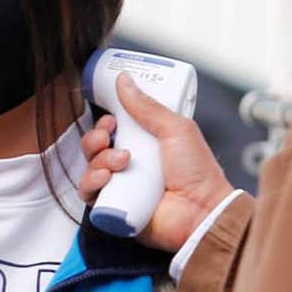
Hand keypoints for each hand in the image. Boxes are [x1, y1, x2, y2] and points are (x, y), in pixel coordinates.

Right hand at [78, 73, 235, 253]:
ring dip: (99, 159)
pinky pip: (88, 194)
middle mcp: (130, 165)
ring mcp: (121, 187)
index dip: (105, 123)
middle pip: (96, 147)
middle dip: (95, 138)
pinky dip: (91, 183)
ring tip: (120, 162)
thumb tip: (124, 80)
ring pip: (90, 167)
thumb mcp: (175, 129)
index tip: (111, 119)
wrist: (202, 211)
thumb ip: (148, 106)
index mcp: (145, 144)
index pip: (112, 130)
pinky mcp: (113, 207)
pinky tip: (106, 178)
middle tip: (108, 136)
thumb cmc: (198, 172)